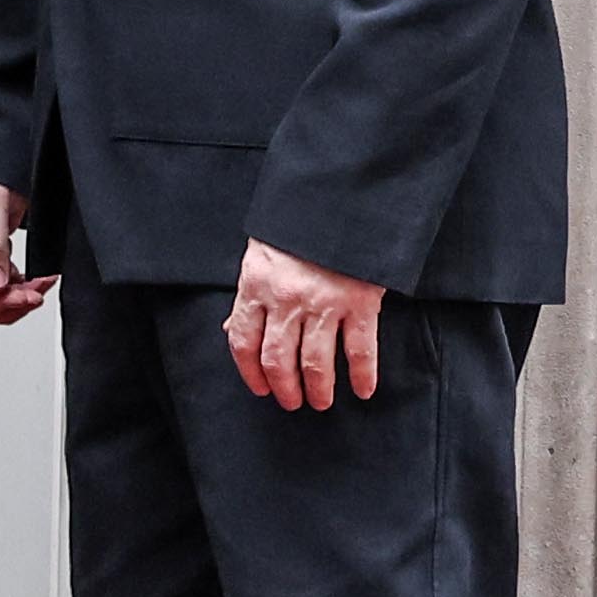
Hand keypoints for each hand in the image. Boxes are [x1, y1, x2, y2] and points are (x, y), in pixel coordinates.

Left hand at [227, 238, 384, 411]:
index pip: (244, 342)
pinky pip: (360, 349)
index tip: (260, 389)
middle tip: (292, 402)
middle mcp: (286, 299)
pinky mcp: (360, 301)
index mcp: (256, 285)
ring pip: (315, 363)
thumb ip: (249, 295)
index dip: (250, 373)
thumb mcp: (261, 253)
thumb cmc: (297, 226)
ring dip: (318, 389)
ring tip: (320, 401)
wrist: (341, 194)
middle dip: (284, 388)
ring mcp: (324, 302)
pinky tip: (364, 390)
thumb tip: (233, 331)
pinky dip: (363, 375)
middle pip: (278, 360)